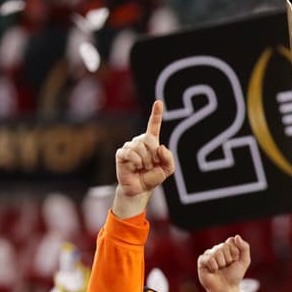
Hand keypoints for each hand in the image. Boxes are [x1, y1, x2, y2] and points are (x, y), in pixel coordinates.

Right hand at [114, 101, 173, 216]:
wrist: (140, 189)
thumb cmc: (153, 177)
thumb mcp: (168, 169)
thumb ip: (169, 158)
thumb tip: (160, 147)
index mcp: (152, 142)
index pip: (154, 125)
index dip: (156, 114)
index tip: (158, 102)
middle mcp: (140, 141)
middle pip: (149, 140)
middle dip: (153, 155)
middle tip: (151, 165)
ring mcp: (129, 146)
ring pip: (140, 148)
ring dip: (145, 161)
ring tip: (142, 167)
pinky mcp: (121, 153)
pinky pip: (131, 154)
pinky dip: (136, 162)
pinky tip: (134, 167)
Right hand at [197, 235, 250, 291]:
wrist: (226, 288)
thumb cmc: (234, 276)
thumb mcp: (244, 261)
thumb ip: (244, 247)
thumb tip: (236, 236)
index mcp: (227, 248)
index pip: (230, 241)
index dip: (235, 252)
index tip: (235, 260)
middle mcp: (217, 249)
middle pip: (224, 246)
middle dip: (229, 259)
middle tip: (227, 267)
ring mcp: (209, 254)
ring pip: (217, 252)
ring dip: (221, 264)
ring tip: (220, 269)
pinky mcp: (202, 260)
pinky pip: (209, 258)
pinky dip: (213, 266)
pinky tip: (213, 271)